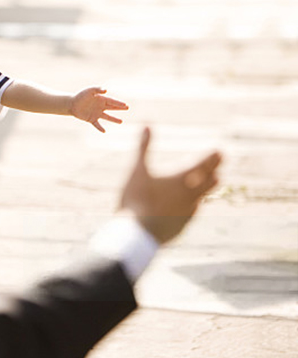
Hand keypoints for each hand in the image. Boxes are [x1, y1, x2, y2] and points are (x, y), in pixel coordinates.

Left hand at [70, 87, 128, 132]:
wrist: (72, 103)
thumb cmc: (81, 95)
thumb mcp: (89, 90)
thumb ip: (97, 89)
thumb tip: (106, 90)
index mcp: (101, 99)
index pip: (112, 101)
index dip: (118, 103)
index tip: (125, 105)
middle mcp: (100, 106)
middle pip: (112, 107)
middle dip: (119, 108)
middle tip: (127, 108)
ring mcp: (96, 113)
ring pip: (107, 117)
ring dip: (114, 119)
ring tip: (121, 122)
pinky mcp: (91, 119)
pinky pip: (97, 124)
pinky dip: (100, 128)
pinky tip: (104, 131)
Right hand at [119, 127, 221, 243]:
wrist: (137, 234)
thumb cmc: (136, 198)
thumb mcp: (137, 169)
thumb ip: (143, 147)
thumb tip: (147, 124)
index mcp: (183, 179)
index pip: (205, 164)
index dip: (213, 157)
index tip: (220, 151)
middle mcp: (191, 196)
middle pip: (210, 182)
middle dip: (213, 172)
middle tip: (217, 168)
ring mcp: (188, 214)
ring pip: (202, 199)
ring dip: (204, 190)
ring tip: (205, 186)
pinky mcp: (182, 227)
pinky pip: (191, 213)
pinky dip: (191, 206)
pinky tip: (187, 207)